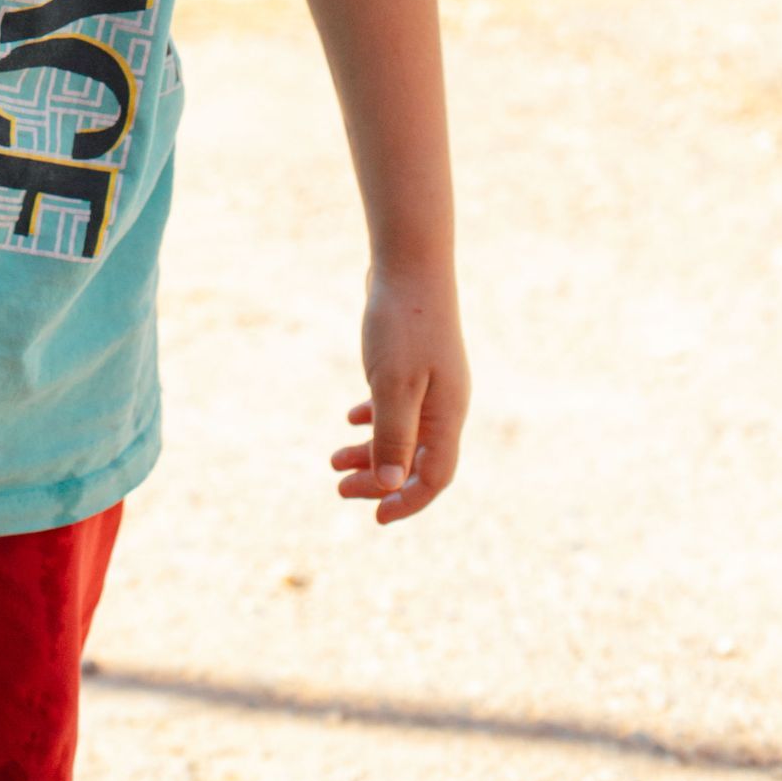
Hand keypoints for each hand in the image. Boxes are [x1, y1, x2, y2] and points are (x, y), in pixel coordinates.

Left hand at [331, 260, 468, 524]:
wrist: (409, 263)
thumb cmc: (402, 325)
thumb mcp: (393, 386)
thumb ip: (393, 437)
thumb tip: (390, 486)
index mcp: (448, 416)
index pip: (434, 477)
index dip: (407, 501)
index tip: (375, 517)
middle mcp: (445, 404)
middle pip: (416, 460)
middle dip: (378, 480)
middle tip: (338, 489)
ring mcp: (431, 382)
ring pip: (403, 432)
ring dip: (370, 451)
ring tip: (333, 461)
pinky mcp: (414, 361)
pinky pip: (397, 404)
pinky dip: (375, 418)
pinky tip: (351, 418)